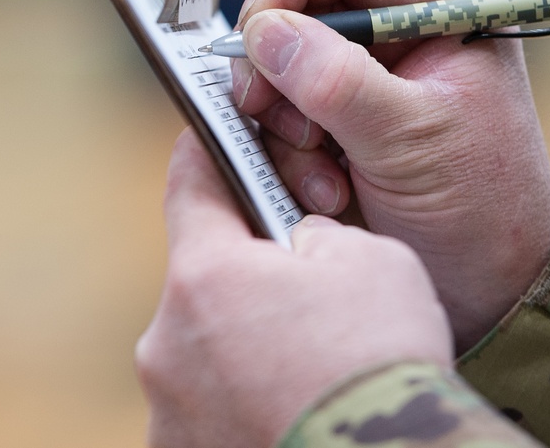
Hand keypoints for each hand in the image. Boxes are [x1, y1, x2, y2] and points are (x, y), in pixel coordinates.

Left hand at [136, 129, 452, 447]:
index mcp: (207, 276)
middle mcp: (168, 343)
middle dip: (247, 273)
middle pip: (204, 279)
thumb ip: (315, 234)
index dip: (208, 156)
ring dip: (246, 343)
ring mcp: (169, 409)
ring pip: (207, 348)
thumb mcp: (370, 258)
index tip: (213, 140)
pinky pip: (210, 405)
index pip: (190, 185)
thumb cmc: (380, 361)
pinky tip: (293, 404)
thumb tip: (298, 248)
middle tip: (305, 289)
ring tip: (310, 363)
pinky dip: (244, 399)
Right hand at [231, 0, 549, 350]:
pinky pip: (279, 125)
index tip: (257, 23)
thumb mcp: (414, 139)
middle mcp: (397, 43)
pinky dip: (288, 159)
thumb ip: (339, 83)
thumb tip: (266, 31)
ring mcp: (363, 90)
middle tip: (263, 106)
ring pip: (280, 73)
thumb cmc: (482, 208)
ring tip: (325, 177)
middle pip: (302, 12)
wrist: (491, 291)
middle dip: (277, 64)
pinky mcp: (336, 134)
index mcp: (440, 14)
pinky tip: (326, 194)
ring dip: (285, 126)